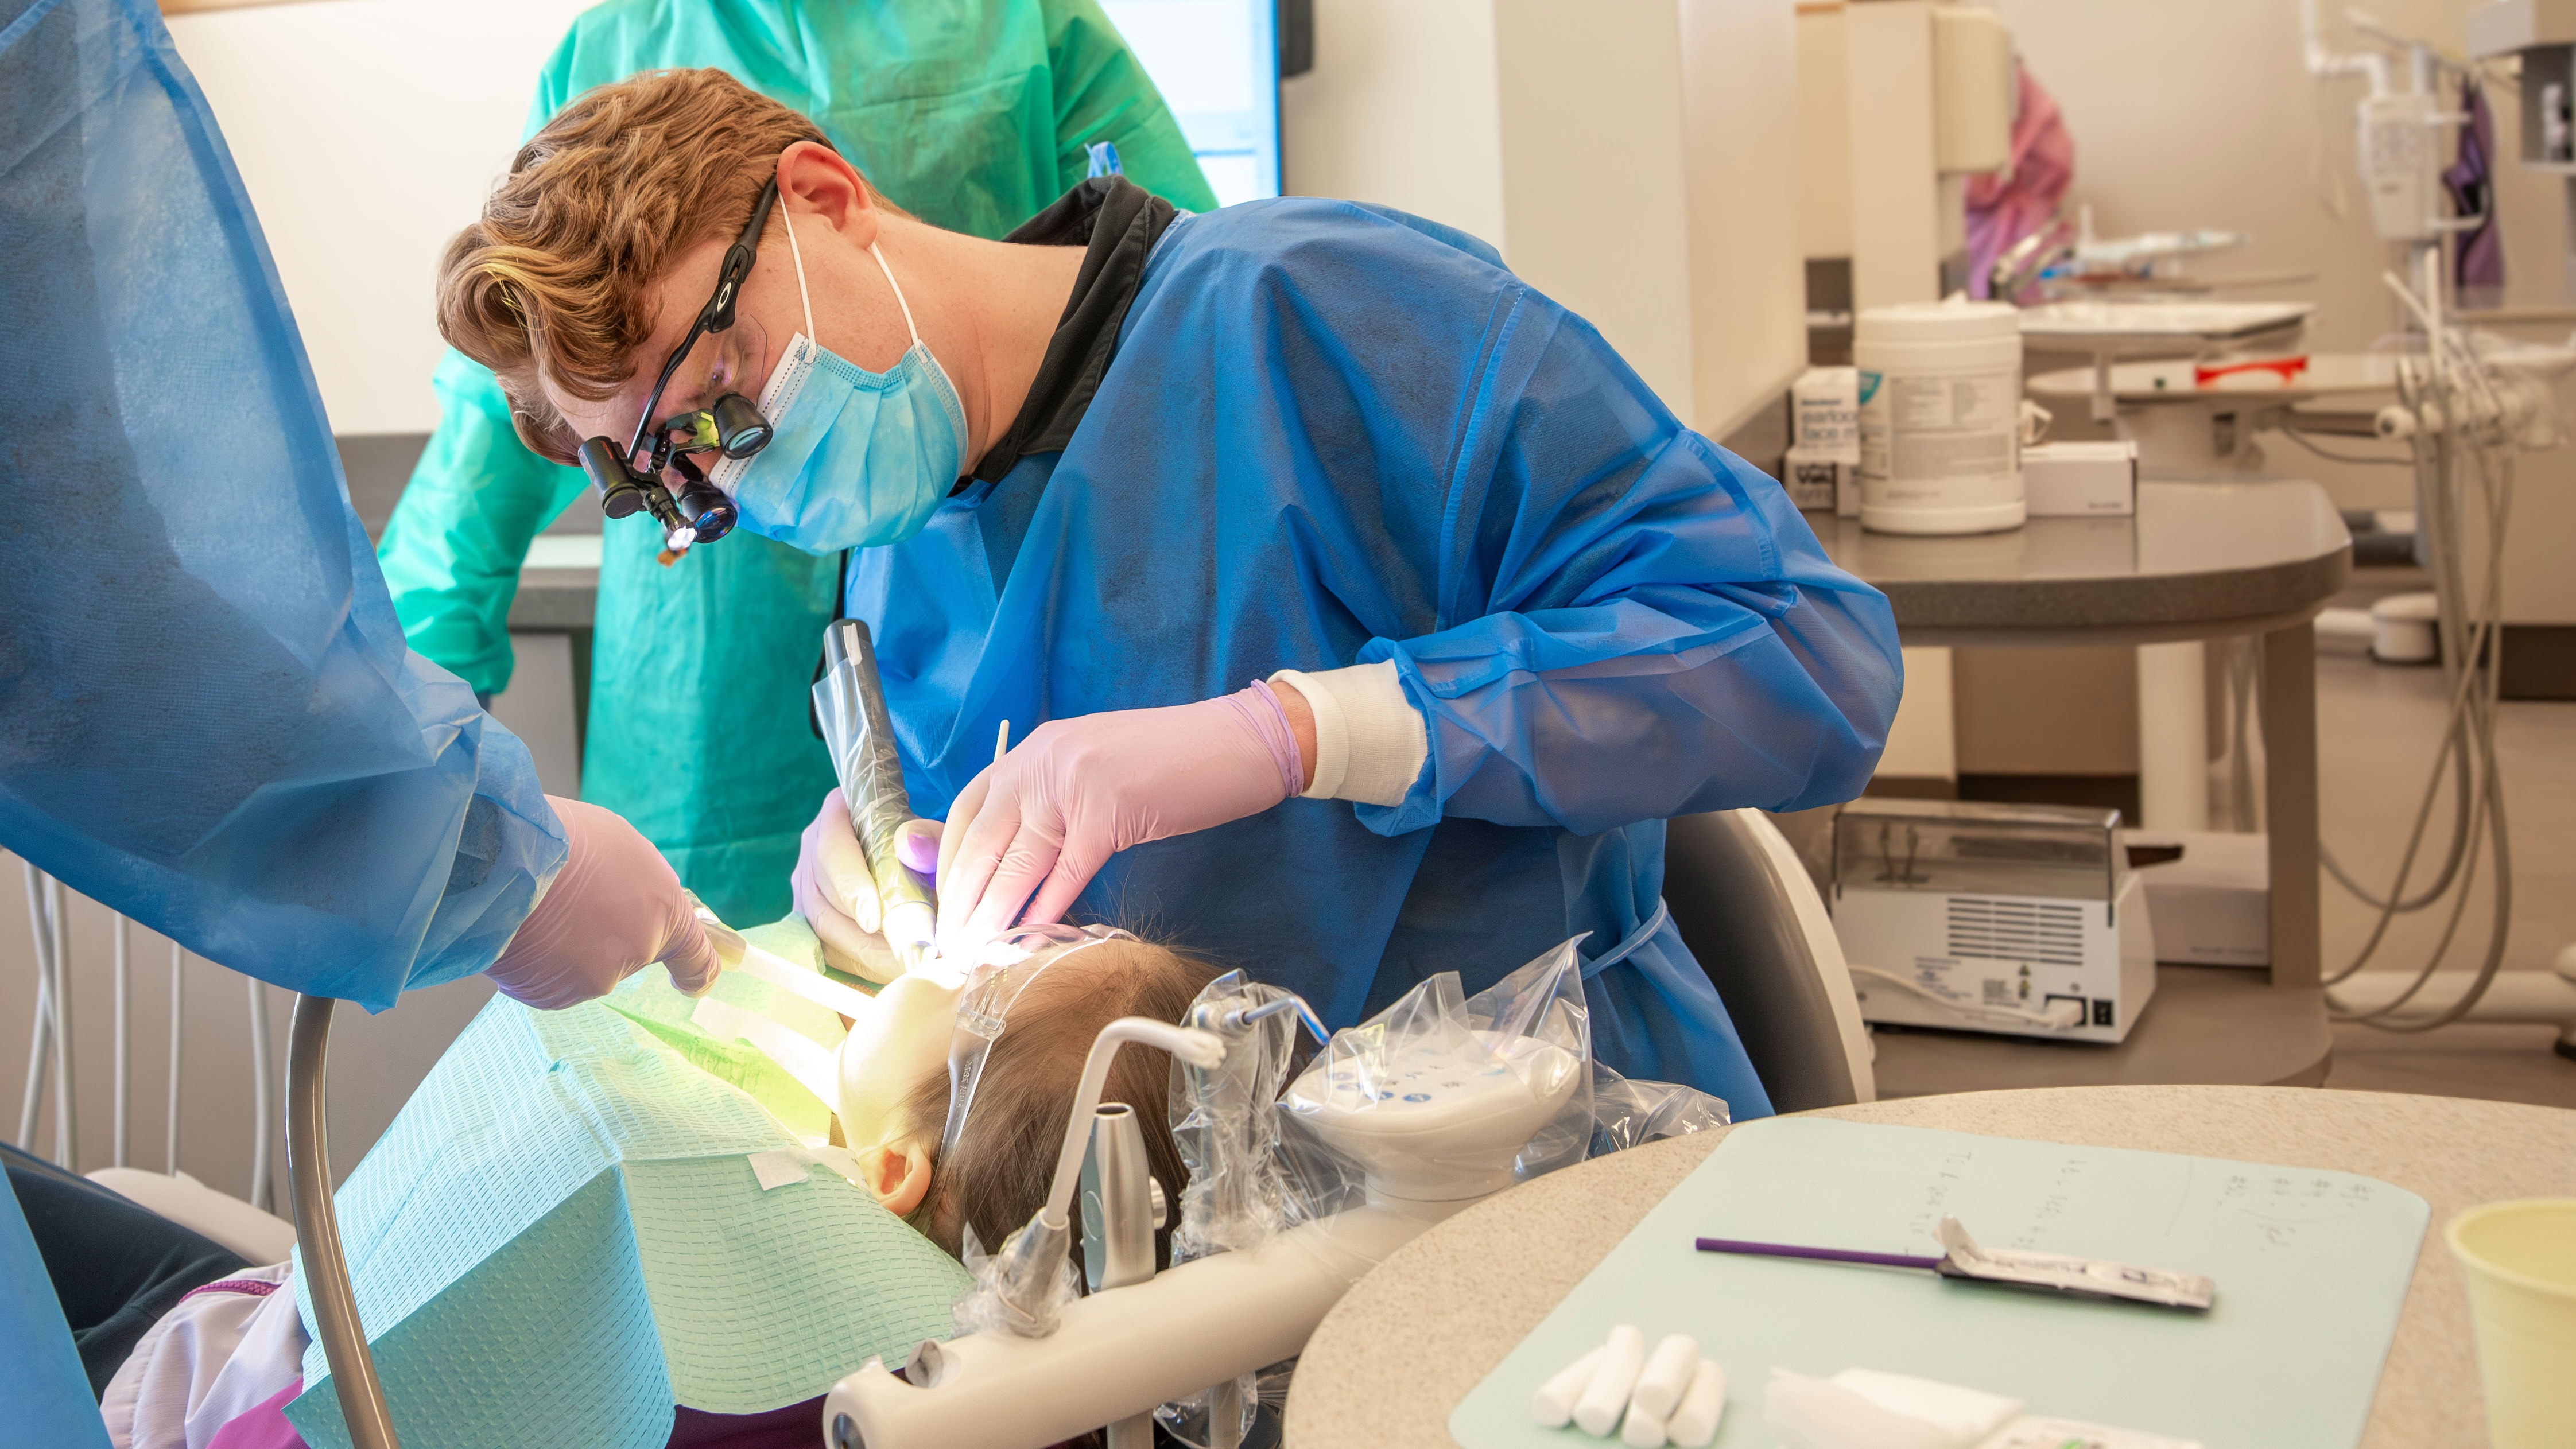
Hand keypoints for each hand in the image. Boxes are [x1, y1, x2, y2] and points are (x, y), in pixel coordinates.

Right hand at [487, 796, 720, 1009]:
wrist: (505, 858)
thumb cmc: (567, 840)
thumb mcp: (624, 847)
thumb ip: (641, 887)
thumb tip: (635, 905)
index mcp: (665, 912)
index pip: (696, 959)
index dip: (696, 974)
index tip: (692, 984)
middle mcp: (638, 949)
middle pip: (626, 954)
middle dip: (603, 934)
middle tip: (571, 900)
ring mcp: (596, 976)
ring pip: (584, 967)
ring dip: (566, 946)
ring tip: (538, 906)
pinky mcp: (553, 994)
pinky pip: (550, 980)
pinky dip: (538, 961)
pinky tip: (522, 930)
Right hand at [792, 787, 943, 981]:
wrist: (898, 848)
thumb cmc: (915, 840)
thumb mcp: (928, 831)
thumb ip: (927, 836)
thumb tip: (912, 847)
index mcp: (834, 819)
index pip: (832, 854)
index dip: (851, 889)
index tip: (874, 920)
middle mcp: (811, 855)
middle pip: (824, 904)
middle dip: (865, 938)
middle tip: (906, 957)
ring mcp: (806, 892)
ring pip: (823, 933)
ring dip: (865, 956)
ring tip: (906, 967)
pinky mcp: (811, 922)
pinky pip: (828, 951)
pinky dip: (861, 965)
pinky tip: (892, 971)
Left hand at [935, 683, 1307, 952]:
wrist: (1238, 741)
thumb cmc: (1171, 760)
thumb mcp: (1092, 768)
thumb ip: (1049, 800)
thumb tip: (1011, 860)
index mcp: (1036, 748)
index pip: (970, 807)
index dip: (949, 860)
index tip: (946, 904)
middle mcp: (1044, 759)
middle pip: (982, 840)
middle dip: (960, 899)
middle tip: (949, 944)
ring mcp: (1074, 784)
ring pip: (1017, 863)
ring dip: (992, 915)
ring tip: (976, 954)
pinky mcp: (1109, 813)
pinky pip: (1066, 872)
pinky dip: (1046, 911)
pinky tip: (1030, 939)